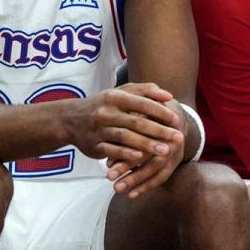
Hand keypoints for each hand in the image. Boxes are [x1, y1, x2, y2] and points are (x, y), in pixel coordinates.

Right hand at [63, 82, 182, 167]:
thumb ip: (144, 91)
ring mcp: (98, 129)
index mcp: (114, 97)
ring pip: (126, 138)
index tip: (177, 119)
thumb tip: (168, 95)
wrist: (70, 120)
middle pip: (136, 122)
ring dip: (147, 145)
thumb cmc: (103, 105)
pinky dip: (126, 154)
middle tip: (178, 138)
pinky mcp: (94, 145)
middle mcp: (105, 112)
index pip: (141, 103)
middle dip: (159, 131)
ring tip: (165, 151)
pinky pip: (112, 150)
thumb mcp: (119, 93)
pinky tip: (140, 158)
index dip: (160, 111)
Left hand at [105, 98, 186, 198]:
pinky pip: (161, 178)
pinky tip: (131, 195)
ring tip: (117, 189)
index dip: (124, 152)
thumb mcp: (138, 113)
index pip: (142, 140)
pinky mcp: (175, 164)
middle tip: (109, 177)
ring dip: (135, 181)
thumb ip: (126, 129)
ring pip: (155, 170)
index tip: (107, 164)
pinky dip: (146, 187)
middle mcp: (171, 139)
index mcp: (162, 124)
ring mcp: (175, 153)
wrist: (173, 118)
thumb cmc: (147, 114)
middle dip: (127, 167)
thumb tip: (108, 152)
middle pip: (148, 156)